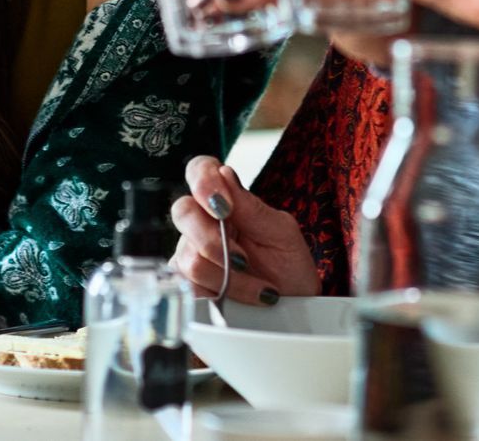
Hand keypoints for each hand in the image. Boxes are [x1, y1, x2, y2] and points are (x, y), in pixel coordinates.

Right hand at [171, 155, 319, 304]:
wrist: (294, 308)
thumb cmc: (289, 266)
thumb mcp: (281, 233)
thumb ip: (250, 206)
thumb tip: (225, 174)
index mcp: (226, 200)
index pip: (199, 171)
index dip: (203, 181)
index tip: (224, 206)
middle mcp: (202, 223)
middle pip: (183, 213)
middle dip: (215, 242)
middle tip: (243, 259)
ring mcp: (190, 253)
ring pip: (190, 258)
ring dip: (230, 278)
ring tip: (257, 286)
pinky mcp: (187, 285)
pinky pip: (188, 287)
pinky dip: (221, 294)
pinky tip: (240, 298)